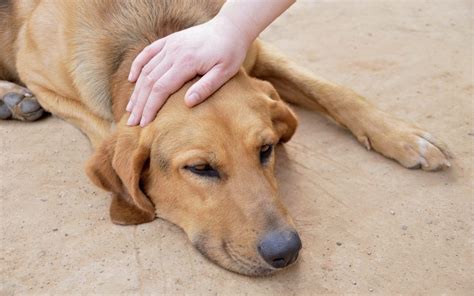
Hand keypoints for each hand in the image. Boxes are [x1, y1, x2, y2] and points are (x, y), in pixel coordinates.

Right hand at [126, 17, 251, 125]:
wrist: (230, 28)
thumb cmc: (230, 53)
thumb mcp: (225, 72)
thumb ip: (206, 87)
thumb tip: (188, 103)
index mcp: (186, 62)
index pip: (160, 88)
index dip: (150, 107)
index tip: (144, 124)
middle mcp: (173, 52)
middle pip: (149, 82)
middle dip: (139, 104)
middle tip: (132, 123)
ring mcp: (169, 45)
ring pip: (146, 70)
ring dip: (136, 90)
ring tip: (130, 109)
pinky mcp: (169, 41)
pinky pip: (147, 53)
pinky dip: (137, 66)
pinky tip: (132, 80)